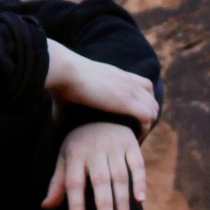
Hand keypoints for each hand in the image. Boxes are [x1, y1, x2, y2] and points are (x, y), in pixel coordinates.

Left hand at [43, 120, 147, 209]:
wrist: (99, 112)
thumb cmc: (79, 144)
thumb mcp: (65, 158)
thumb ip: (58, 183)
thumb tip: (45, 206)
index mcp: (74, 153)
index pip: (73, 182)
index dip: (75, 203)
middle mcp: (94, 149)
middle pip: (100, 180)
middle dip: (104, 203)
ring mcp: (114, 145)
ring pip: (120, 176)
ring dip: (122, 200)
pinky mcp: (130, 143)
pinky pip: (137, 164)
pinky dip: (140, 182)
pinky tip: (140, 199)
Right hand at [44, 41, 159, 135]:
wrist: (65, 71)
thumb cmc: (61, 83)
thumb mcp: (69, 94)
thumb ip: (68, 106)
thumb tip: (56, 119)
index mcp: (115, 75)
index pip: (142, 85)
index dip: (140, 102)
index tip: (130, 118)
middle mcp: (126, 80)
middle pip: (151, 97)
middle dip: (146, 115)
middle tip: (134, 131)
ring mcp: (128, 89)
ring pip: (153, 108)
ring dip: (147, 124)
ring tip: (136, 136)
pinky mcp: (126, 101)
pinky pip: (148, 117)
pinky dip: (144, 129)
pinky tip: (134, 138)